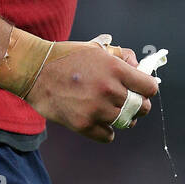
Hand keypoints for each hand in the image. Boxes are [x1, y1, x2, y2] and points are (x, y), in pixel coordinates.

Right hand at [24, 33, 158, 142]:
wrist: (35, 70)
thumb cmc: (66, 57)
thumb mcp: (96, 48)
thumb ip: (121, 56)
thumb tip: (139, 68)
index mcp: (115, 68)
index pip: (149, 88)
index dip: (147, 89)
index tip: (142, 90)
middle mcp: (109, 89)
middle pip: (142, 108)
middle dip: (139, 106)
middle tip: (129, 103)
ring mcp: (96, 109)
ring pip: (126, 123)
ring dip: (122, 118)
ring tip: (111, 111)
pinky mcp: (83, 124)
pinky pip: (108, 136)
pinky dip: (106, 131)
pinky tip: (100, 121)